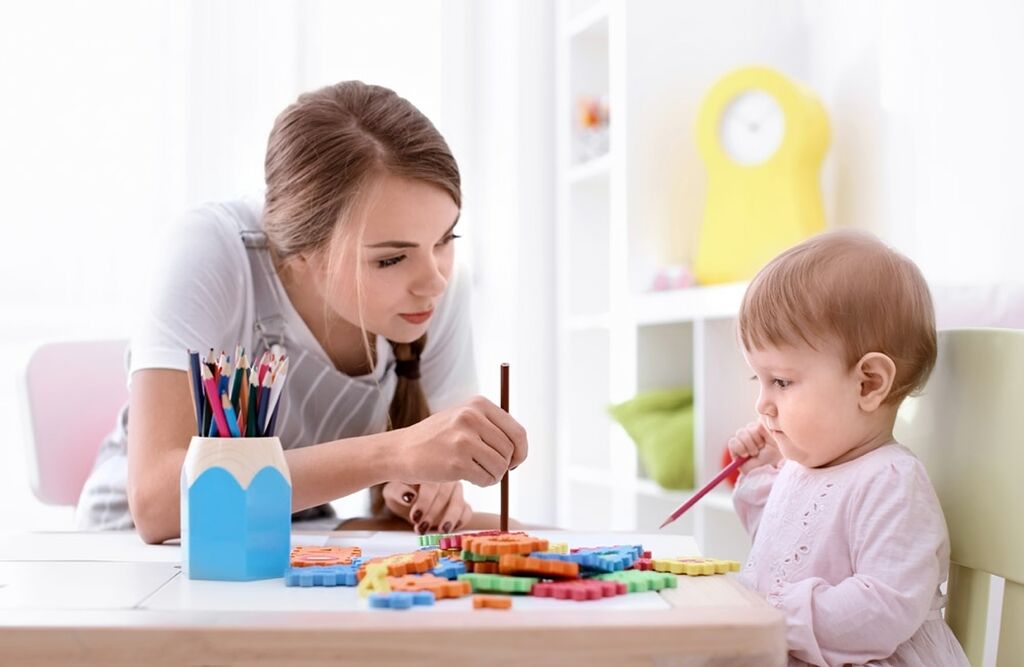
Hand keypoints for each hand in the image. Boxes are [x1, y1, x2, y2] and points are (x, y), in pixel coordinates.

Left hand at [382, 481, 472, 533]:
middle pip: (446, 494)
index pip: (431, 483)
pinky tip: (449, 529)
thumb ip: (399, 491)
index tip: (415, 517)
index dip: (424, 501)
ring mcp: (456, 489)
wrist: (405, 498)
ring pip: (459, 502)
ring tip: (438, 531)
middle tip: (421, 528)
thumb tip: (409, 496)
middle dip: (433, 514)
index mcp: (429, 468)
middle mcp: (446, 476)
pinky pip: (467, 510)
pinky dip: (460, 520)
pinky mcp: (462, 502)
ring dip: (449, 519)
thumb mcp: (393, 490)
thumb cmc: (400, 490)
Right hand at [395, 396, 527, 486]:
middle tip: (489, 469)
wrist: (402, 450)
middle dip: (504, 465)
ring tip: (476, 471)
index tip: (514, 461)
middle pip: (510, 451)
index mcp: (479, 404)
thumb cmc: (439, 438)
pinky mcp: (457, 462)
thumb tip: (521, 450)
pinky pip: (486, 479)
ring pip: (500, 467)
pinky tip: (466, 477)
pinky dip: (482, 483)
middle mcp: (472, 417)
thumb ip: (493, 428)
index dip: (521, 451)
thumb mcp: (465, 419)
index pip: (517, 432)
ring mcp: (464, 439)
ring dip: (493, 475)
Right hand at [728, 421, 781, 473]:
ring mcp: (744, 443)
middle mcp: (753, 435)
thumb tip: (761, 413)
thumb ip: (767, 422)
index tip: (768, 436)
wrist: (774, 469)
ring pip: (740, 433)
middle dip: (755, 437)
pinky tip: (746, 455)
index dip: (759, 428)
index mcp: (763, 430)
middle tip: (762, 447)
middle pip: (748, 428)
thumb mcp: (775, 433)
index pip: (755, 421)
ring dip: (749, 444)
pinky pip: (733, 442)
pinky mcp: (736, 451)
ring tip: (755, 453)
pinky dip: (740, 447)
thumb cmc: (779, 454)